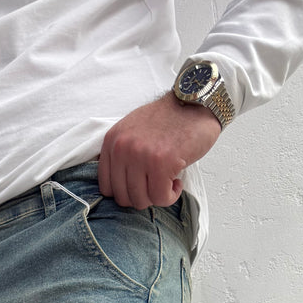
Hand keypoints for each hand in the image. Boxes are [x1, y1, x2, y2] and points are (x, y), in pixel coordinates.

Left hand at [98, 93, 221, 210]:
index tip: (140, 186)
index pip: (106, 187)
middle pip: (123, 198)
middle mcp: (123, 148)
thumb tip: (118, 186)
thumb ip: (120, 154)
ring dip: (157, 196)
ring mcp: (141, 156)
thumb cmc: (168, 119)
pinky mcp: (162, 164)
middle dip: (142, 196)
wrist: (195, 102)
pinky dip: (171, 195)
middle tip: (156, 184)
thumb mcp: (132, 130)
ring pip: (141, 200)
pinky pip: (160, 198)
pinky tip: (176, 182)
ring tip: (167, 181)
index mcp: (112, 141)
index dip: (125, 192)